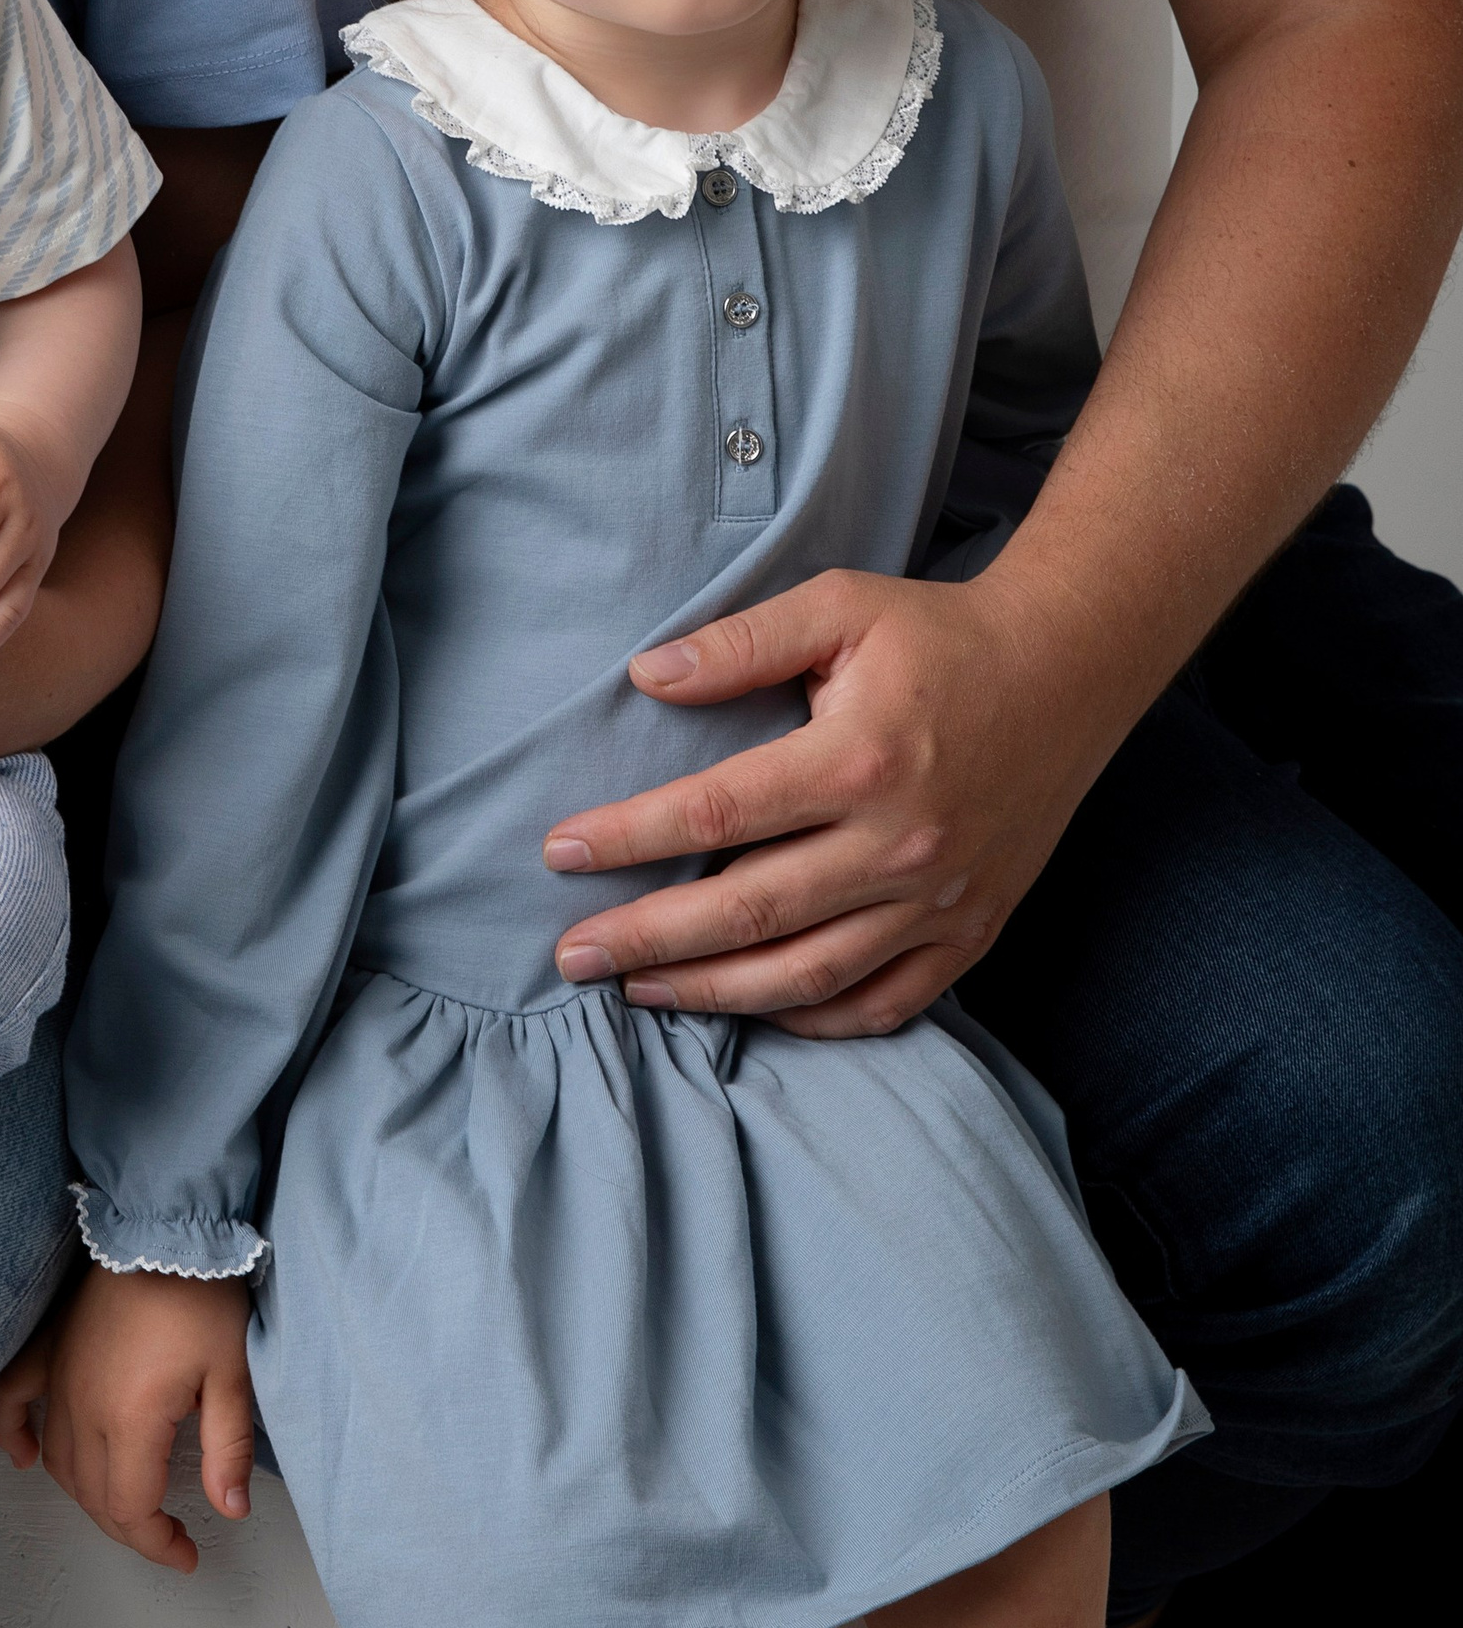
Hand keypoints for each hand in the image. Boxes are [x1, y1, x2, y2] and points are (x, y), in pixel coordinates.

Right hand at [29, 1265, 255, 1571]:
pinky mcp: (50, 1349)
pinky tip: (22, 1457)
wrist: (165, 1226)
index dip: (158, 1543)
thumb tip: (231, 1507)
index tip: (186, 1551)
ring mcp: (61, 1377)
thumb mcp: (231, 1375)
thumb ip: (228, 1449)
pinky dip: (11, 1433)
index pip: (131, 1509)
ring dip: (87, 1496)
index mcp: (129, 1419)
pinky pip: (12, 1399)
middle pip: (95, 1496)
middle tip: (166, 1534)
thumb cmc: (200, 1292)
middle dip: (130, 1528)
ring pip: (60, 1463)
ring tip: (123, 1505)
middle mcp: (84, 1406)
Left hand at [542, 565, 1125, 1035]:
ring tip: (636, 989)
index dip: (629, 838)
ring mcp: (939, 902)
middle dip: (646, 940)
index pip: (716, 813)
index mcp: (859, 759)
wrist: (1067, 673)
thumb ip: (739, 642)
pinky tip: (750, 1011)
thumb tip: (647, 676)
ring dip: (711, 993)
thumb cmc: (939, 634)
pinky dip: (810, 1022)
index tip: (561, 852)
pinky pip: (881, 1004)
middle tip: (570, 954)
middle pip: (748, 915)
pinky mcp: (969, 933)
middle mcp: (899, 846)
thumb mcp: (838, 605)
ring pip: (806, 976)